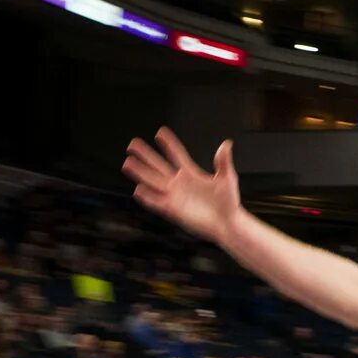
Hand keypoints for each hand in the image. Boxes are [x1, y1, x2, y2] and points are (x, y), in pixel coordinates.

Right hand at [125, 129, 245, 242]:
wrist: (228, 224)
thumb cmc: (229, 203)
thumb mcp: (227, 179)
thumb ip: (223, 162)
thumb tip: (226, 144)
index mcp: (191, 174)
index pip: (176, 155)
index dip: (169, 144)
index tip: (160, 133)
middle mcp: (179, 183)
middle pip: (158, 165)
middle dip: (146, 155)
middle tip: (133, 143)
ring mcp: (174, 196)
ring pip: (153, 181)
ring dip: (140, 173)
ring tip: (128, 163)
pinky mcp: (172, 210)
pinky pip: (155, 202)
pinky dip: (147, 197)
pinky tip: (138, 190)